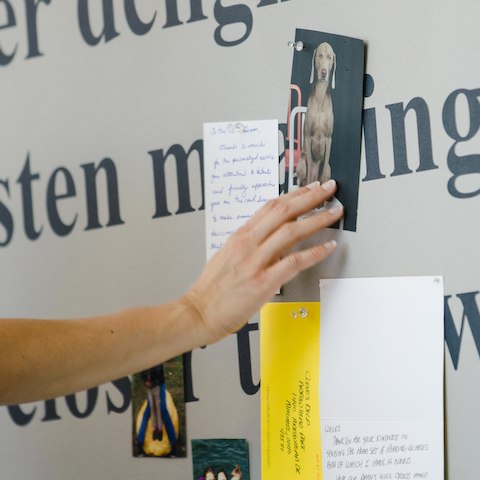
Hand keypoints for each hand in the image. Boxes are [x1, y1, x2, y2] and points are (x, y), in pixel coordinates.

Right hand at [181, 179, 343, 343]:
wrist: (198, 312)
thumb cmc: (211, 289)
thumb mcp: (227, 256)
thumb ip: (248, 245)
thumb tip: (267, 238)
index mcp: (240, 236)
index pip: (271, 207)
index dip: (294, 195)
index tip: (310, 188)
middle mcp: (248, 244)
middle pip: (284, 211)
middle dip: (310, 197)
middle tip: (329, 189)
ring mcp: (256, 262)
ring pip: (292, 232)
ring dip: (317, 219)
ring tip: (335, 212)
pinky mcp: (263, 282)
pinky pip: (294, 262)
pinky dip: (314, 253)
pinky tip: (328, 247)